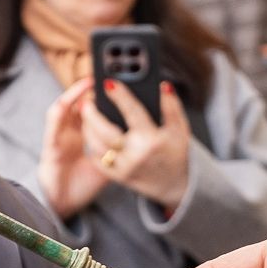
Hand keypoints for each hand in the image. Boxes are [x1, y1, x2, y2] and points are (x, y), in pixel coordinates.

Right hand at [38, 79, 109, 219]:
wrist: (63, 203)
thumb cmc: (84, 184)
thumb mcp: (110, 164)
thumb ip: (122, 148)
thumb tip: (147, 135)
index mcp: (86, 135)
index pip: (95, 110)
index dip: (104, 97)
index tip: (118, 84)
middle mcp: (71, 131)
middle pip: (81, 103)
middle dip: (90, 87)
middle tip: (105, 74)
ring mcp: (60, 135)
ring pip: (66, 106)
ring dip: (76, 92)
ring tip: (89, 81)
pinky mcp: (51, 143)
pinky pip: (55, 120)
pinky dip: (62, 107)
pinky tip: (72, 99)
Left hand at [81, 81, 193, 209]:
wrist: (176, 184)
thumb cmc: (176, 152)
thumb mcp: (180, 128)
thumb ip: (171, 106)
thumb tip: (162, 86)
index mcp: (152, 140)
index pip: (133, 113)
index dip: (120, 96)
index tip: (108, 83)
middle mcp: (136, 155)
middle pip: (106, 133)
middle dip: (92, 115)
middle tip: (86, 102)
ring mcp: (125, 167)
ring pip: (97, 147)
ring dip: (88, 129)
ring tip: (86, 115)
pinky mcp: (118, 176)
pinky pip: (97, 160)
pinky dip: (91, 146)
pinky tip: (91, 133)